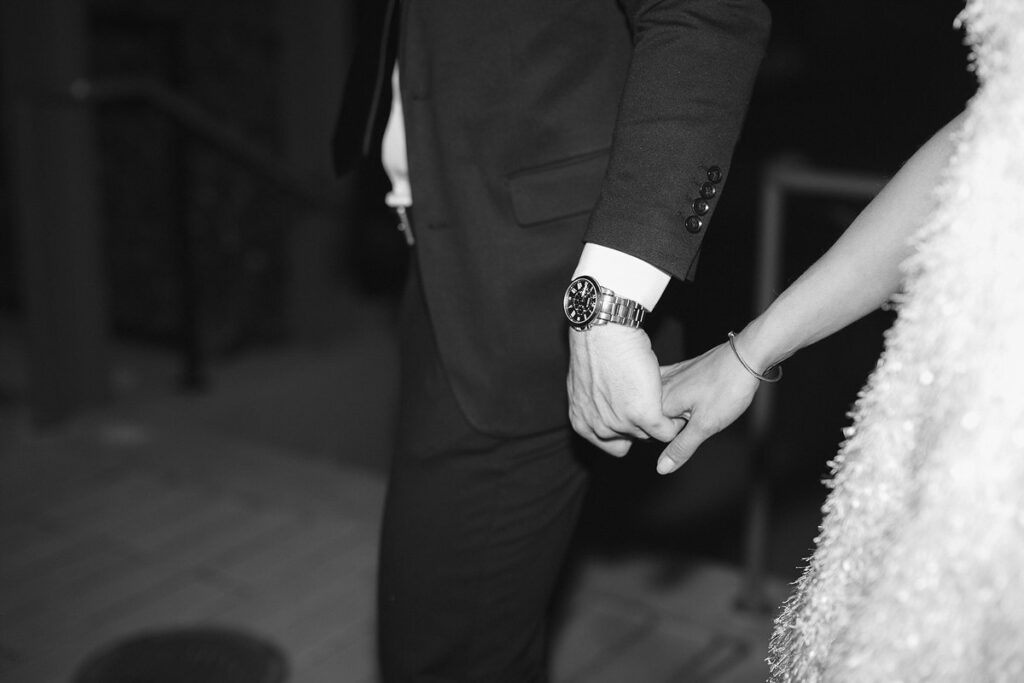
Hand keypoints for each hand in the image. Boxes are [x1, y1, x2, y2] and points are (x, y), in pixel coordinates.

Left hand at [567, 324, 680, 455]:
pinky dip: (675, 421)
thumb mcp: (584, 383)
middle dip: (643, 422)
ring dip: (660, 419)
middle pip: (633, 440)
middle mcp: (599, 428)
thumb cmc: (594, 347)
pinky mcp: (644, 415)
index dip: (626, 431)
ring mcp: (622, 424)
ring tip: (662, 399)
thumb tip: (604, 408)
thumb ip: (593, 404)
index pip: (611, 445)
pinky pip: (668, 431)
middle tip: (650, 400)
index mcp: (582, 422)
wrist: (604, 330)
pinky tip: (675, 405)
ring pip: (652, 435)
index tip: (633, 414)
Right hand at [656, 342, 760, 473]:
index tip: (691, 432)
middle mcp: (659, 388)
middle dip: (670, 427)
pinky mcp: (679, 370)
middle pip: (654, 419)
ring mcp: (669, 377)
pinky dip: (675, 399)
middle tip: (699, 418)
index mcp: (661, 403)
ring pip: (660, 405)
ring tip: (701, 407)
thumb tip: (661, 468)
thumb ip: (681, 447)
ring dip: (673, 414)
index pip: (651, 434)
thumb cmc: (728, 388)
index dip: (670, 440)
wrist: (746, 356)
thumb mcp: (706, 426)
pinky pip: (667, 390)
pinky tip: (691, 398)